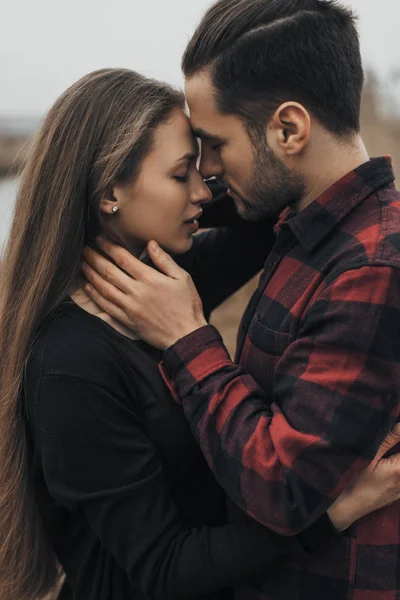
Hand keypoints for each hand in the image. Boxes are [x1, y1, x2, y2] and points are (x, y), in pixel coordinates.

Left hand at [82, 238, 206, 349]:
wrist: (186, 336)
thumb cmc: (187, 305)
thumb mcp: (183, 278)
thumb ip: (165, 260)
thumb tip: (150, 243)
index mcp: (150, 279)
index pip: (124, 259)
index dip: (109, 247)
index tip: (100, 239)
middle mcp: (137, 292)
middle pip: (109, 271)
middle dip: (94, 258)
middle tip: (84, 248)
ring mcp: (130, 307)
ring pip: (104, 288)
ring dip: (91, 274)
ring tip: (82, 263)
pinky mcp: (127, 320)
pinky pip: (106, 306)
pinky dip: (95, 296)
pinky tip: (88, 287)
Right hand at [327, 423, 399, 530]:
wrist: (353, 505)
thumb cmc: (357, 479)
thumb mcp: (369, 456)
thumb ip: (388, 440)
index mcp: (399, 469)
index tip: (395, 433)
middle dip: (398, 450)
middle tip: (391, 443)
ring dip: (397, 458)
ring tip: (388, 455)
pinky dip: (397, 468)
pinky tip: (389, 464)